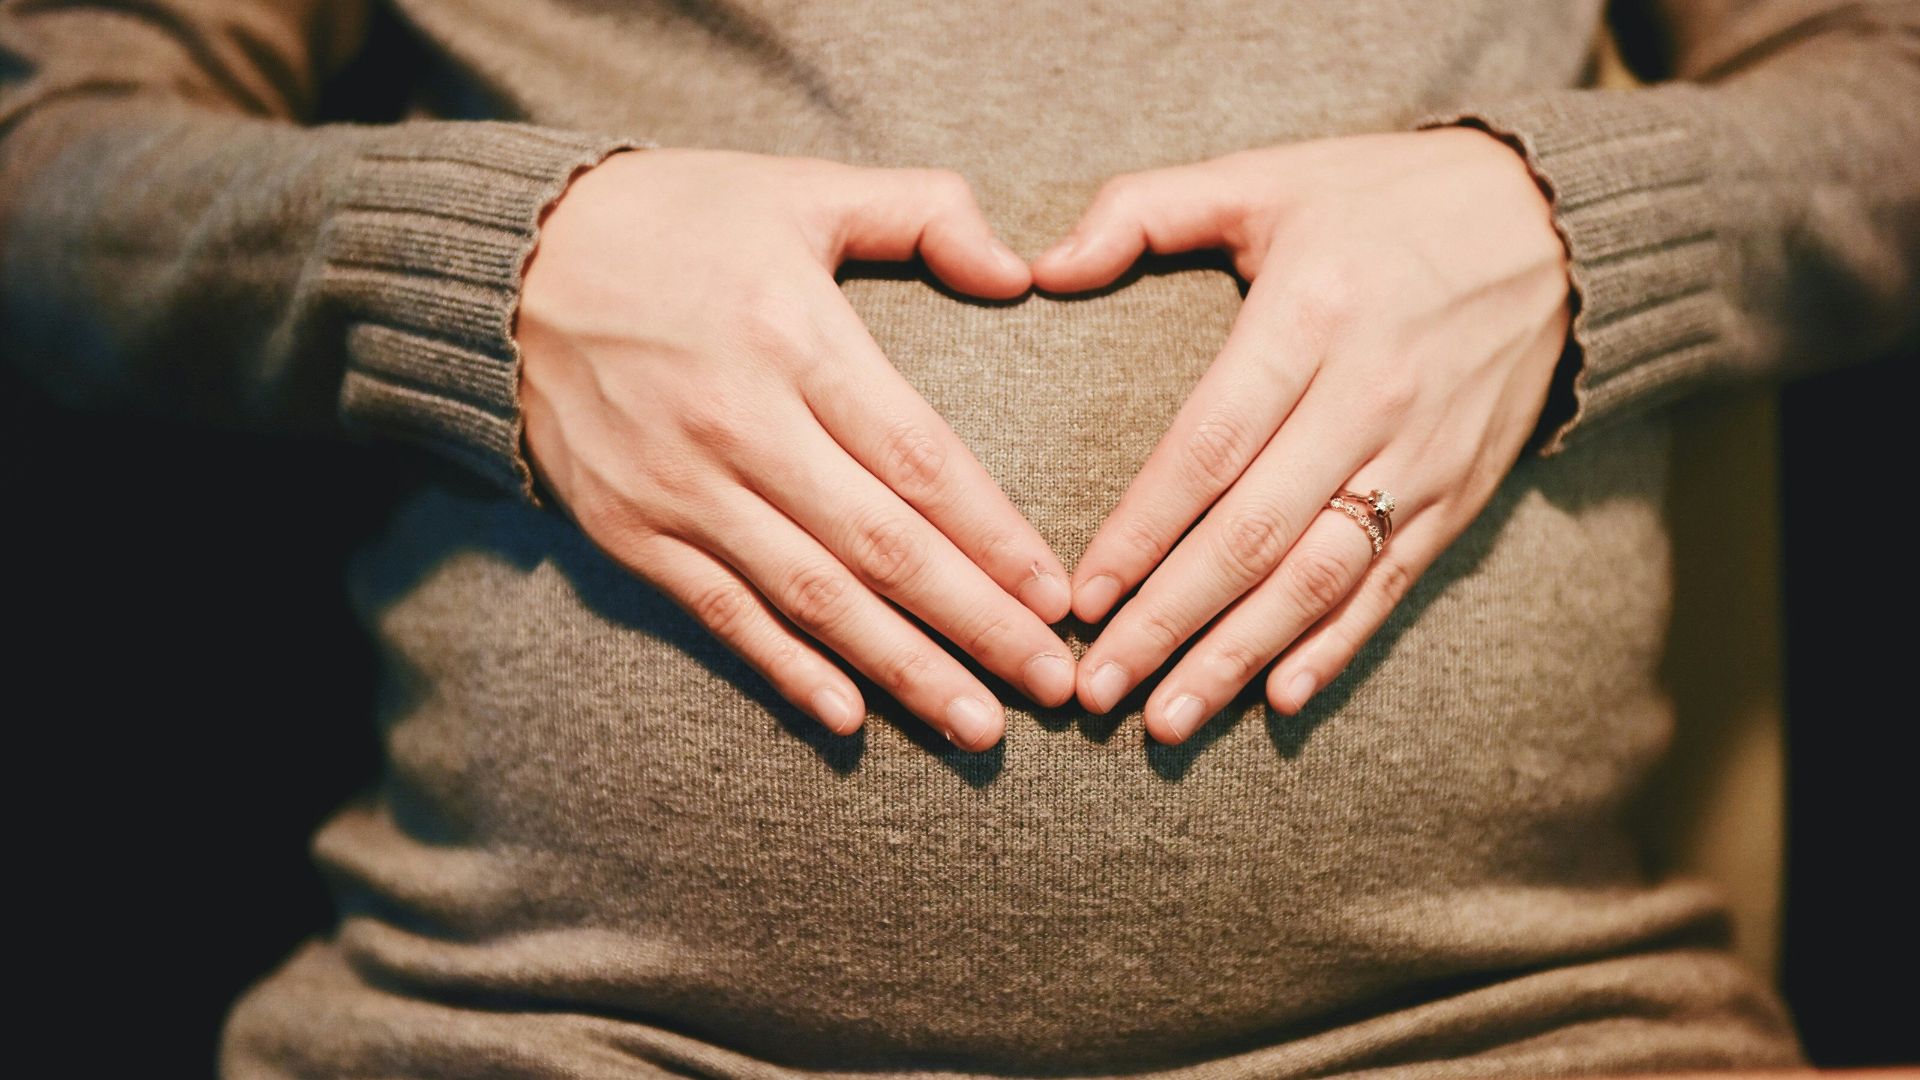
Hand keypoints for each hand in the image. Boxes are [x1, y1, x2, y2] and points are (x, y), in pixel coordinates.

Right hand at [517, 148, 1074, 749]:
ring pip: (812, 598)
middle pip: (882, 547)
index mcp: (793, 335)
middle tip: (1055, 687)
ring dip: (903, 669)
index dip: (995, 537)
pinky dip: (786, 670)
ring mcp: (678, 488)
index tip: (1058, 598)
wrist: (506, 262)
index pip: (919, 459)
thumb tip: (1019, 271)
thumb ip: (922, 212)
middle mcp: (738, 423)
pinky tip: (851, 720)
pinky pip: (722, 615)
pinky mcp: (628, 531)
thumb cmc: (674, 219)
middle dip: (978, 624)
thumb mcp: (800, 188)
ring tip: (981, 726)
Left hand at [1031, 128, 1571, 743]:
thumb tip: (1040, 267)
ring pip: (1319, 578)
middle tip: (1097, 690)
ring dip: (1238, 657)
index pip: (1208, 446)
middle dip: (1168, 622)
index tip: (1080, 598)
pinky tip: (1278, 699)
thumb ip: (1143, 211)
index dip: (1141, 531)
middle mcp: (1369, 396)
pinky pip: (1391, 585)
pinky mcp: (1462, 492)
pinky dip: (1336, 648)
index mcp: (1310, 315)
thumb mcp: (1264, 176)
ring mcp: (1422, 454)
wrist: (1554, 224)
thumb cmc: (1383, 200)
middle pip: (1254, 534)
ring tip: (1167, 721)